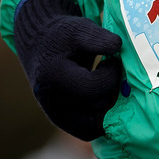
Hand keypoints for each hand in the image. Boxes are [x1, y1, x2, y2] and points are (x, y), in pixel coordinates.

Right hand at [14, 0, 122, 140]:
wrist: (40, 44)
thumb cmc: (62, 35)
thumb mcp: (79, 28)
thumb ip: (98, 37)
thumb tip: (118, 46)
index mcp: (53, 74)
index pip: (90, 87)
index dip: (110, 75)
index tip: (114, 59)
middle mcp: (50, 100)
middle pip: (94, 109)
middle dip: (112, 91)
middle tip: (113, 73)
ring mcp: (54, 114)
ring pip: (92, 126)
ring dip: (108, 108)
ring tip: (107, 85)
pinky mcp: (61, 120)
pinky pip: (86, 130)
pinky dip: (100, 118)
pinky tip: (104, 96)